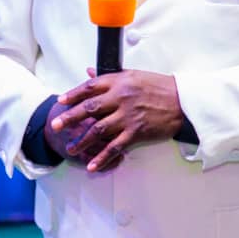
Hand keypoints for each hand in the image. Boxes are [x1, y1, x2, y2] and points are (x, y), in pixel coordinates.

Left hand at [51, 68, 184, 171]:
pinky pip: (116, 146)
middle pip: (90, 108)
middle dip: (70, 117)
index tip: (61, 101)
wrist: (182, 101)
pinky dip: (103, 157)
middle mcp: (120, 98)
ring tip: (71, 149)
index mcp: (119, 81)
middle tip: (55, 125)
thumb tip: (88, 72)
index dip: (74, 94)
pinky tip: (92, 166)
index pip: (90, 87)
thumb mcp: (133, 75)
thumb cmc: (158, 86)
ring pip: (99, 129)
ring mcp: (128, 116)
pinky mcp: (137, 132)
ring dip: (82, 140)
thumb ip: (110, 76)